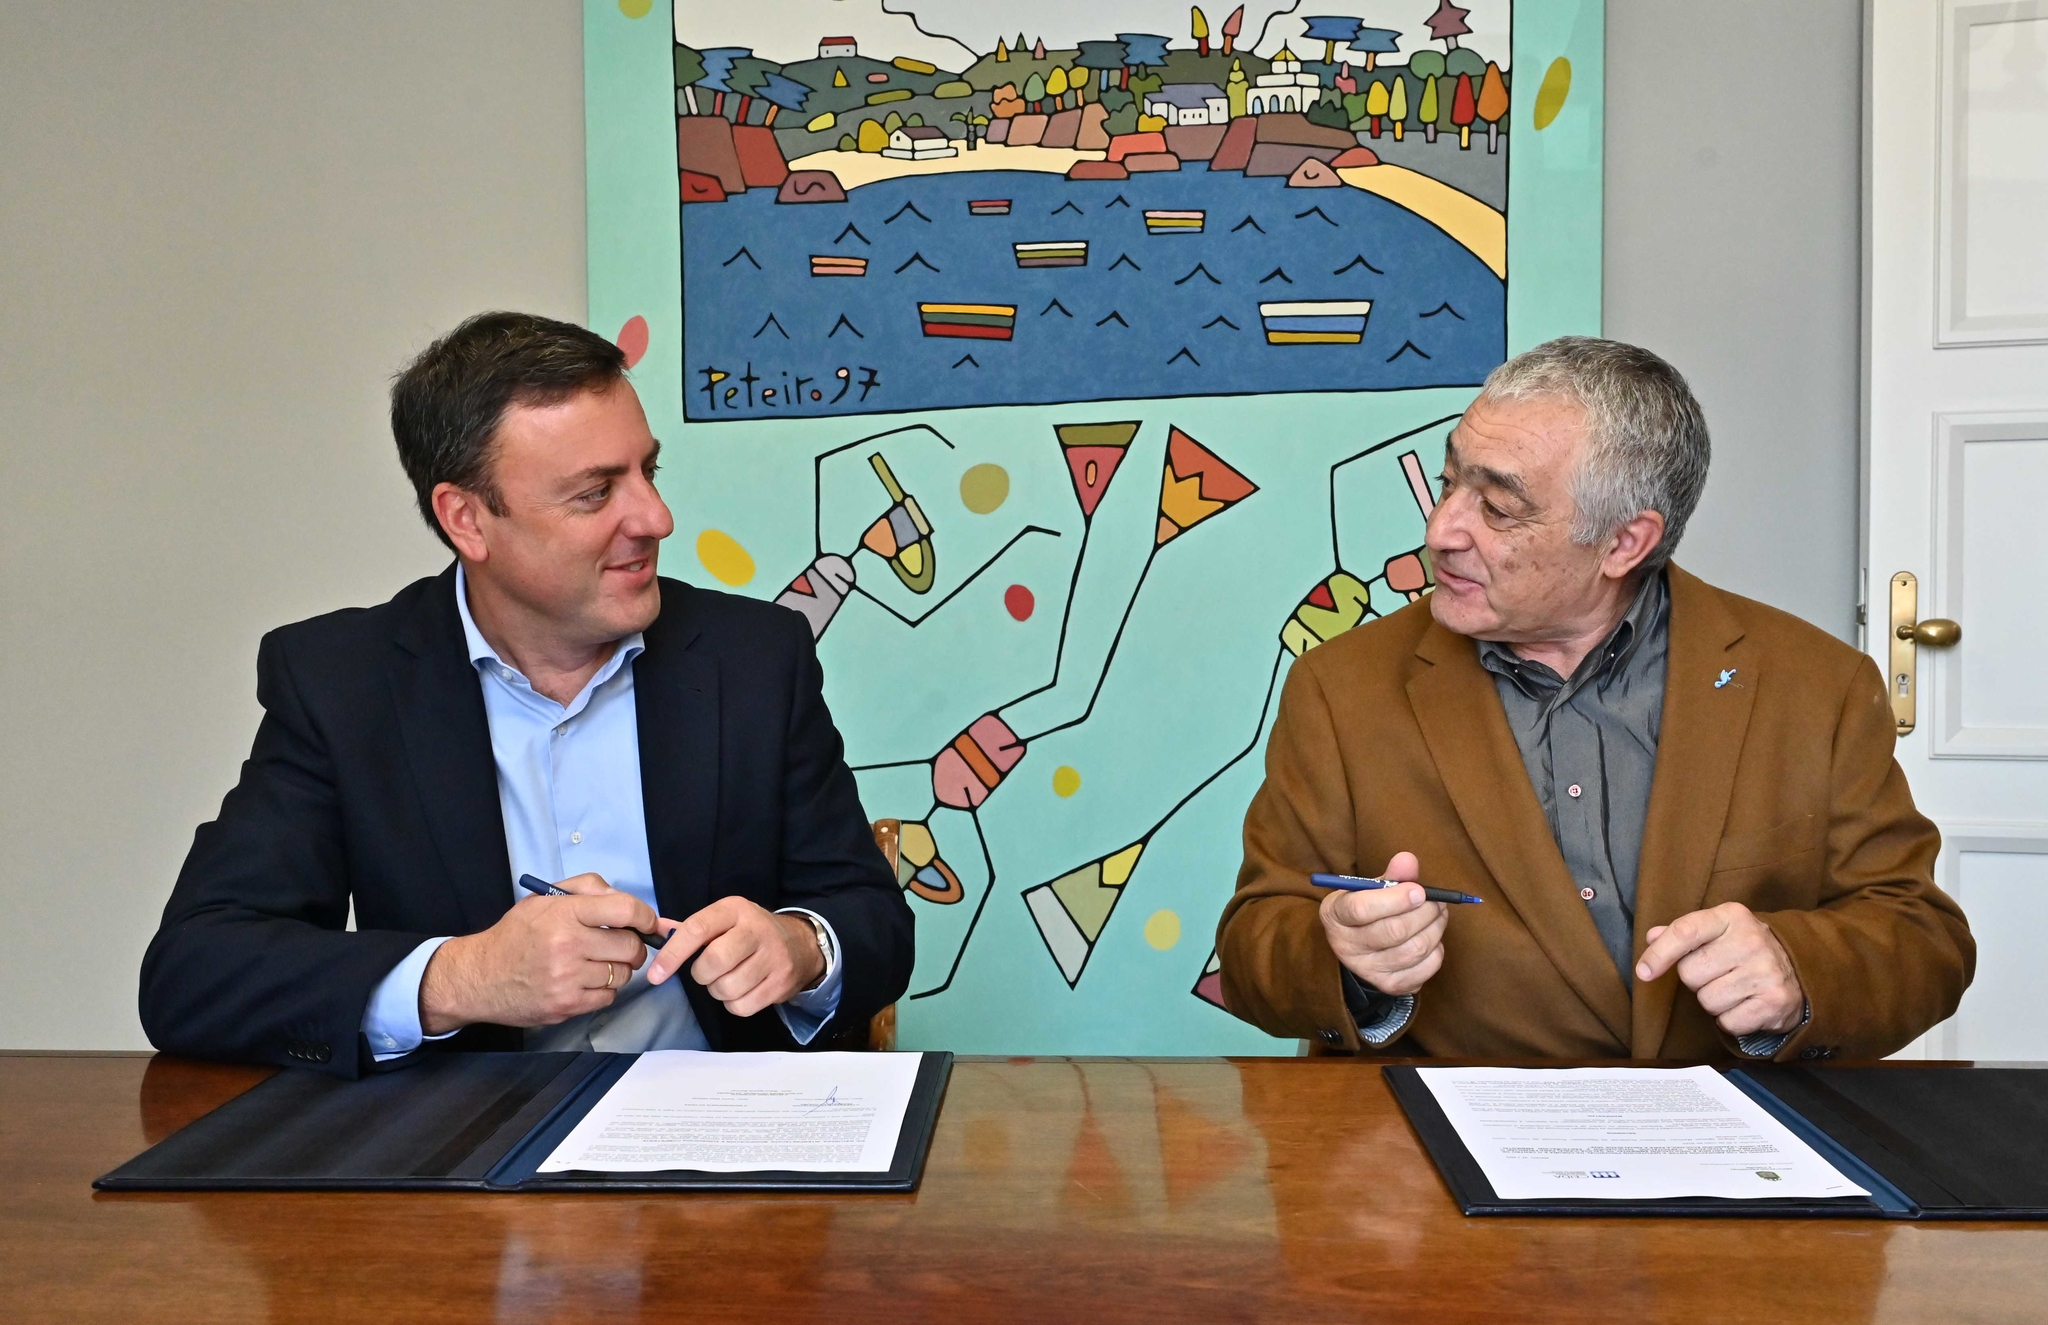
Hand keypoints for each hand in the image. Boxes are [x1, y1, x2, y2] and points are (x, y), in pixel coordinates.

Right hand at [419, 873, 656, 1033]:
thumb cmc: (516, 934)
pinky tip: (586, 981)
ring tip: (598, 962)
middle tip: (622, 944)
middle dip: (633, 944)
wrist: (478, 977)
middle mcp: (567, 945)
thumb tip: (625, 900)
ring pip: (622, 974)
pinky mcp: (566, 1006)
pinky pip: (608, 997)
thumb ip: (587, 889)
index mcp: (563, 913)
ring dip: (618, 968)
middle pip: (630, 946)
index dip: (645, 916)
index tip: (649, 922)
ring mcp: (567, 979)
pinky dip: (604, 989)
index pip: (624, 909)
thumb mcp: (544, 899)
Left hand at [646, 897, 825, 1017]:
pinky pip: (742, 1006)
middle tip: (708, 972)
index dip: (672, 954)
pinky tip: (742, 991)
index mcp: (735, 909)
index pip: (697, 929)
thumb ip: (690, 928)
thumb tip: (654, 932)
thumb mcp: (724, 919)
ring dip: (718, 991)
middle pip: (713, 962)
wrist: (800, 944)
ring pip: (727, 988)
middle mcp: (757, 929)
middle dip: (701, 975)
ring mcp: (773, 957)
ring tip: (728, 979)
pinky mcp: (781, 983)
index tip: (656, 974)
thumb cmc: (750, 932)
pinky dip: (734, 1004)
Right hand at [1318, 852, 1447, 997]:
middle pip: (1394, 931)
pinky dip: (1437, 950)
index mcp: (1335, 915)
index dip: (1395, 899)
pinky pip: (1426, 968)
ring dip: (1435, 928)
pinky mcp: (1390, 985)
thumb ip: (1391, 875)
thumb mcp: (1368, 890)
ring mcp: (1368, 970)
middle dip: (1424, 912)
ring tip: (1438, 914)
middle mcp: (1346, 946)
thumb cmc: (1366, 911)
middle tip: (1437, 901)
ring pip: (1414, 950)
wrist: (1357, 949)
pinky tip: (1431, 937)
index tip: (1419, 890)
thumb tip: (1408, 860)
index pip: (1361, 909)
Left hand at [1635, 902, 1804, 1036]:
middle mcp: (1751, 941)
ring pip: (1706, 1001)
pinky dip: (1730, 1019)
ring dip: (1713, 1001)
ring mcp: (1765, 972)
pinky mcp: (1775, 1002)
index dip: (1659, 954)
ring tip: (1734, 988)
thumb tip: (1652, 937)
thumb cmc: (1745, 949)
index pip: (1685, 932)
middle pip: (1690, 973)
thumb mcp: (1718, 930)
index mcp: (1732, 916)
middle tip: (1718, 973)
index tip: (1644, 972)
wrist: (1799, 970)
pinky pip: (1727, 1022)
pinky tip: (1745, 1004)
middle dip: (1696, 979)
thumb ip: (1683, 933)